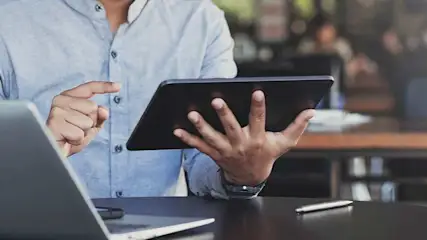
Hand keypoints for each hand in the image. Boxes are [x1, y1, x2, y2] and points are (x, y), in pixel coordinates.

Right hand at [46, 81, 120, 156]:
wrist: (52, 153)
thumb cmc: (70, 138)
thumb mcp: (90, 127)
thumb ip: (99, 116)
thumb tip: (103, 110)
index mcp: (69, 97)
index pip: (89, 88)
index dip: (104, 86)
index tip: (118, 86)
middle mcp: (61, 101)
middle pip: (93, 107)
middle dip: (90, 123)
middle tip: (77, 129)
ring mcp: (57, 111)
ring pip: (88, 122)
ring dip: (83, 133)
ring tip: (71, 135)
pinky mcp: (55, 123)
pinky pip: (80, 133)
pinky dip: (77, 140)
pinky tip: (67, 139)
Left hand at [174, 90, 313, 185]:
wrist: (250, 177)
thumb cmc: (267, 155)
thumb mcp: (284, 143)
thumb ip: (297, 127)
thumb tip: (311, 112)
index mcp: (258, 139)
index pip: (259, 120)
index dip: (259, 106)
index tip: (257, 91)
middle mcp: (241, 144)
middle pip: (232, 128)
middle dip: (224, 114)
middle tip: (216, 100)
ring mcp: (226, 150)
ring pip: (213, 137)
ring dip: (202, 126)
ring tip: (192, 113)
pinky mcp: (214, 154)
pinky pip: (200, 146)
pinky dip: (188, 139)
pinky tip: (177, 130)